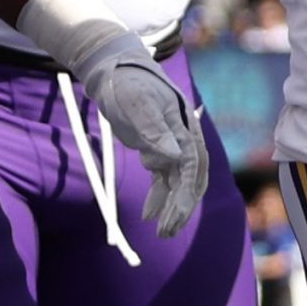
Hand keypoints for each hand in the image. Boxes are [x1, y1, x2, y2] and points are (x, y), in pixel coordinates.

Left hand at [73, 30, 207, 236]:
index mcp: (184, 128)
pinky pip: (163, 181)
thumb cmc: (127, 83)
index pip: (193, 165)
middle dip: (181, 207)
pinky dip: (159, 198)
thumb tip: (176, 156)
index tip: (176, 213)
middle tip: (166, 231)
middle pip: (190, 180)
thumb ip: (154, 128)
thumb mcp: (136, 103)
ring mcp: (171, 147)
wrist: (114, 72)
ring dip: (171, 208)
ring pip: (177, 184)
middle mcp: (183, 140)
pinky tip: (149, 216)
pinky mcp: (157, 152)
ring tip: (161, 233)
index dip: (186, 191)